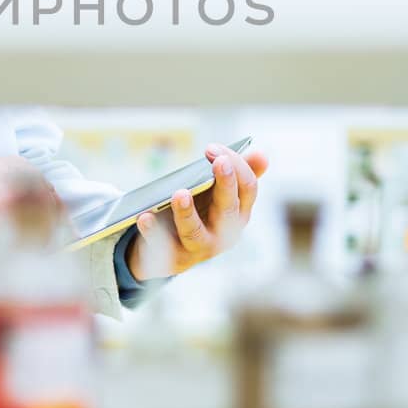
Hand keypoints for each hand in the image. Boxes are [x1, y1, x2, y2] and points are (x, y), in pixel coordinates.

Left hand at [126, 143, 266, 281]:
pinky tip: (145, 217)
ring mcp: (198, 248)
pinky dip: (154, 234)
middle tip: (219, 162)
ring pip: (196, 234)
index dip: (236, 166)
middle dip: (226, 185)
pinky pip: (162, 249)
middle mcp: (224, 233)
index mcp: (239, 213)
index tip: (214, 148)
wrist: (170, 248)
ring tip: (179, 193)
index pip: (247, 189)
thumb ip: (239, 174)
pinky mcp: (173, 259)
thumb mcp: (219, 192)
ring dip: (187, 214)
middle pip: (228, 210)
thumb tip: (261, 155)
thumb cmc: (201, 211)